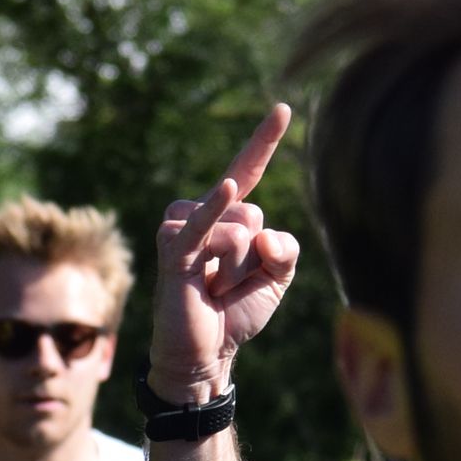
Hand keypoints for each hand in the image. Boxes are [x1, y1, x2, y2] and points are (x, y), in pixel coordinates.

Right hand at [152, 104, 302, 402]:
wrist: (207, 353)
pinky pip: (202, 225)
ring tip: (213, 287)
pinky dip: (212, 211)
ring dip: (238, 266)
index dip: (264, 140)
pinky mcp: (174, 251)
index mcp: (228, 215)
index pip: (249, 171)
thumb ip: (286, 249)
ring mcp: (184, 228)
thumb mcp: (277, 278)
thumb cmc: (236, 312)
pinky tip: (224, 189)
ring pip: (239, 226)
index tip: (283, 107)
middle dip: (254, 255)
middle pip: (253, 211)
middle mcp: (202, 212)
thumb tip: (263, 232)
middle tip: (228, 283)